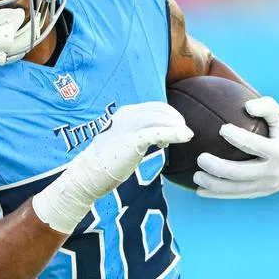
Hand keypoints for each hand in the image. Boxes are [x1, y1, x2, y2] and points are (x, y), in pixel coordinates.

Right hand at [77, 102, 193, 192]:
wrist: (92, 172)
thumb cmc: (109, 159)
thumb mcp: (126, 139)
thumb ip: (141, 133)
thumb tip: (161, 137)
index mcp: (126, 112)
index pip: (156, 107)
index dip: (170, 115)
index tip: (176, 129)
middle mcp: (128, 114)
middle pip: (161, 110)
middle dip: (176, 120)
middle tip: (184, 133)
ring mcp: (130, 126)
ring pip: (162, 119)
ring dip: (178, 127)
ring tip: (186, 136)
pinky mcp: (133, 139)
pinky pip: (159, 133)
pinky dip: (175, 134)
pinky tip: (186, 136)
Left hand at [193, 96, 278, 198]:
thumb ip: (267, 107)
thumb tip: (247, 106)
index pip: (255, 145)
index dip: (238, 137)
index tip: (222, 129)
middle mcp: (272, 172)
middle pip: (240, 173)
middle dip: (218, 167)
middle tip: (200, 158)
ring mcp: (266, 186)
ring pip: (235, 189)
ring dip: (214, 184)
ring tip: (196, 176)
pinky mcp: (260, 193)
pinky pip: (236, 195)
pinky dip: (217, 195)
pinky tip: (199, 191)